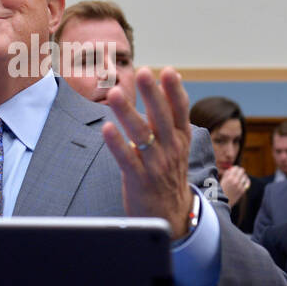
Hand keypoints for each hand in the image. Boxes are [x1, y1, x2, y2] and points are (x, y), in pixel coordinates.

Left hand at [102, 67, 194, 237]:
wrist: (171, 215)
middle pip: (161, 118)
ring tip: (114, 92)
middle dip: (152, 94)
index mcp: (180, 138)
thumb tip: (168, 80)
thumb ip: (169, 115)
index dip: (174, 91)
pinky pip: (127, 159)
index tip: (169, 71)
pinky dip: (117, 143)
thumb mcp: (176, 144)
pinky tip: (106, 128)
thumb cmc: (168, 172)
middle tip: (143, 72)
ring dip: (127, 112)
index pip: (180, 110)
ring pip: (141, 134)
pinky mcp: (139, 179)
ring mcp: (155, 165)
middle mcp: (170, 149)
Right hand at [220, 166, 250, 207]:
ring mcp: (239, 186)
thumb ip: (226, 174)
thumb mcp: (221, 181)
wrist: (222, 203)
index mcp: (229, 178)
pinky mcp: (242, 191)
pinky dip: (245, 181)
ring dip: (243, 176)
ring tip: (240, 178)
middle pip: (242, 171)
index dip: (235, 168)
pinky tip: (243, 182)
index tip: (234, 169)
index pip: (236, 168)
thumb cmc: (220, 191)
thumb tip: (231, 169)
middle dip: (240, 171)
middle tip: (238, 173)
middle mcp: (235, 181)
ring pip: (245, 176)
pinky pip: (246, 183)